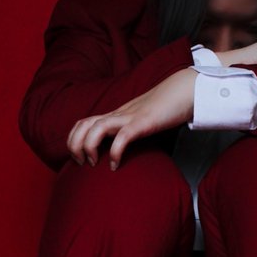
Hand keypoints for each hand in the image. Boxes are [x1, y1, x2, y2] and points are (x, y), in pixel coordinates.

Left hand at [67, 68, 196, 168]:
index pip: (84, 122)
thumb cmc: (164, 108)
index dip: (73, 139)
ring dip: (89, 146)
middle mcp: (118, 115)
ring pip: (97, 128)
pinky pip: (123, 136)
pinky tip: (115, 165)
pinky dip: (114, 151)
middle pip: (84, 124)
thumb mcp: (140, 120)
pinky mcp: (143, 122)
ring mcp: (130, 117)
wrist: (183, 91)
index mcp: (116, 115)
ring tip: (93, 163)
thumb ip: (129, 130)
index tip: (78, 157)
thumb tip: (121, 146)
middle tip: (80, 163)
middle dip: (74, 144)